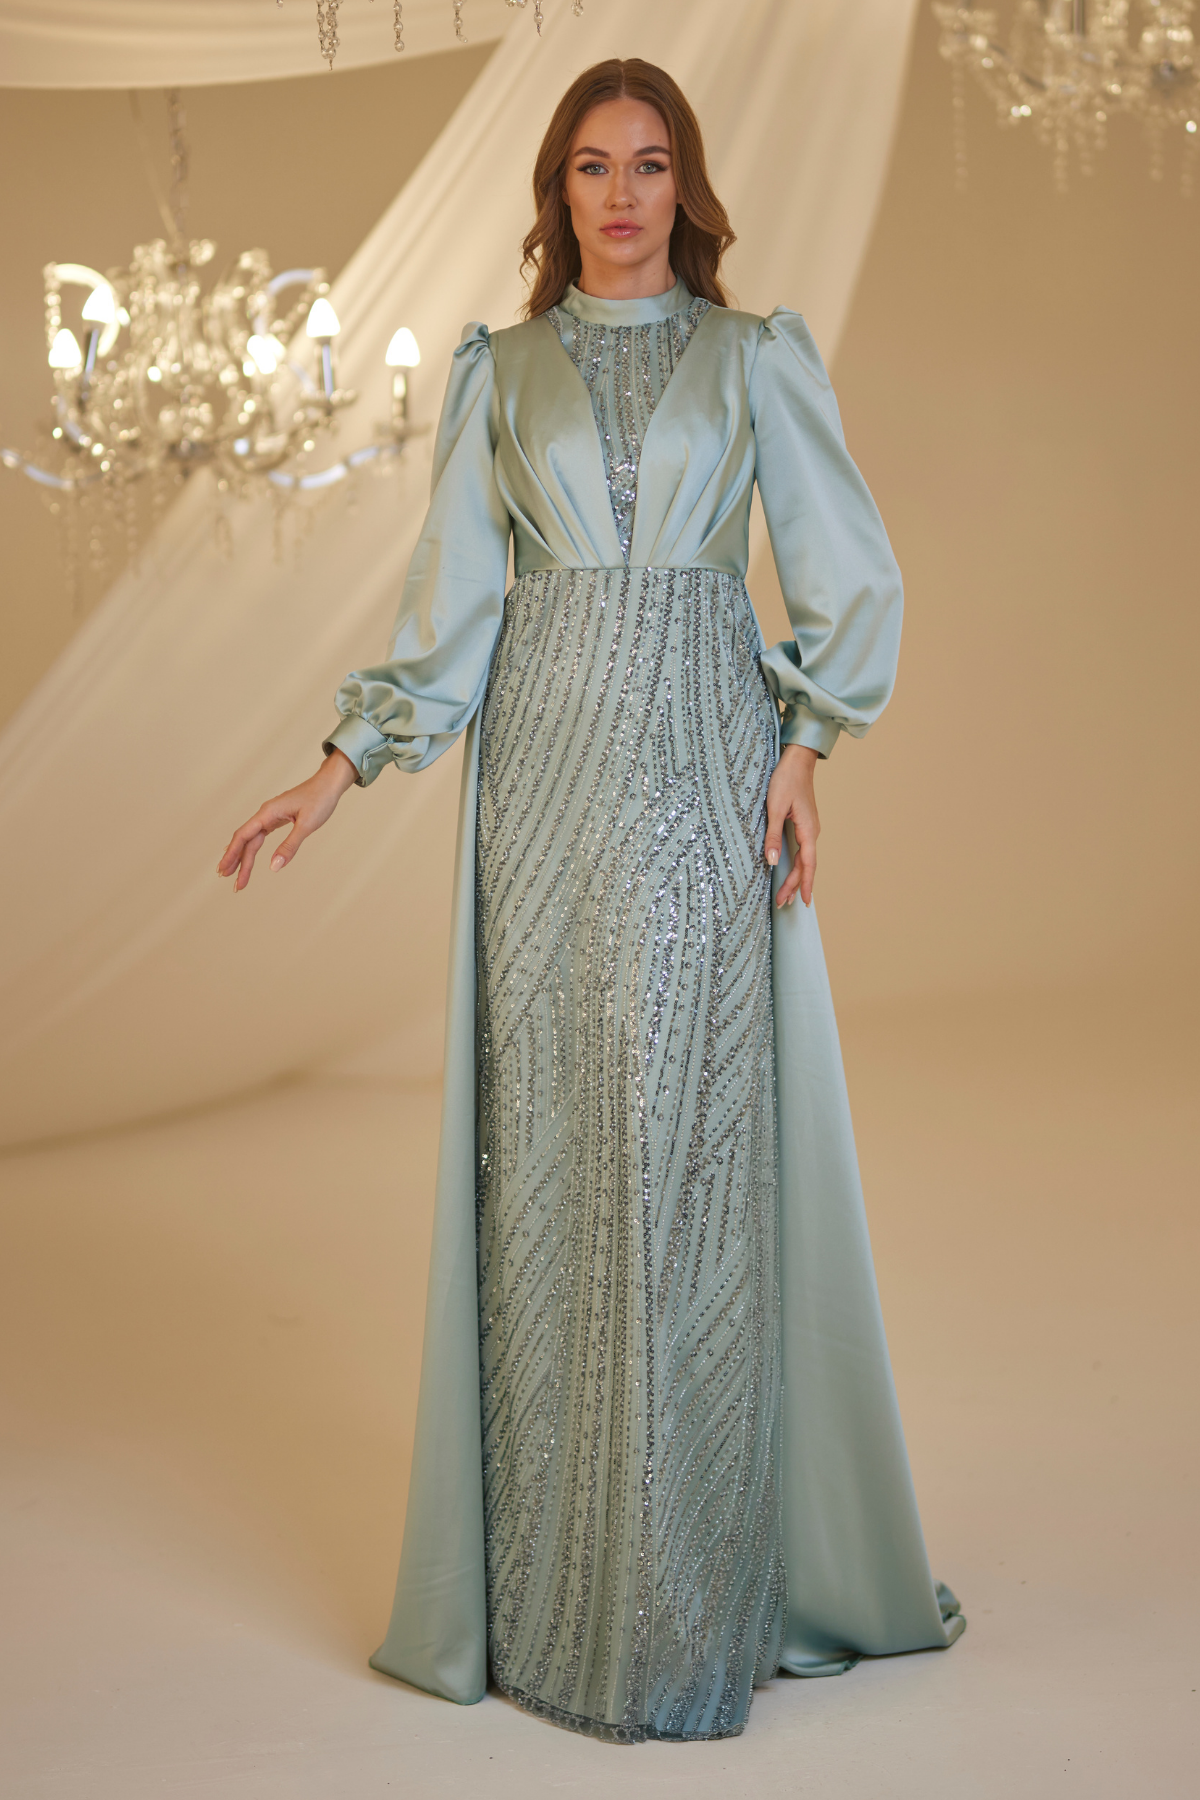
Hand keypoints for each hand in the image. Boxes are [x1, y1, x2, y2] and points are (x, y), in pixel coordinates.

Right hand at [217, 749, 357, 890]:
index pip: (243, 836)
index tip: (224, 870)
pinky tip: (246, 857)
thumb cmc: (320, 800)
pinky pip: (260, 836)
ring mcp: (270, 816)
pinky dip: (253, 848)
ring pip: (252, 840)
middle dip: (237, 862)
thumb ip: (290, 846)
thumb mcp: (307, 825)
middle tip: (234, 885)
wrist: (329, 783)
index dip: (232, 854)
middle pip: (245, 841)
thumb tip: (274, 867)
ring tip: (238, 877)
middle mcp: (265, 814)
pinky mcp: (277, 819)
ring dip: (244, 858)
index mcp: (268, 813)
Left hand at [764, 743, 819, 908]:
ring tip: (788, 895)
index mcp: (808, 830)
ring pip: (804, 859)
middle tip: (783, 904)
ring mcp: (809, 828)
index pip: (807, 865)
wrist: (797, 759)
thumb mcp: (775, 808)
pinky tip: (791, 870)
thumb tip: (771, 862)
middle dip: (795, 886)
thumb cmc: (786, 780)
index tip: (804, 902)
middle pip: (805, 866)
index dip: (805, 885)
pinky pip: (802, 850)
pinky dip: (797, 864)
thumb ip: (773, 836)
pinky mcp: (803, 824)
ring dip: (796, 877)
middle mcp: (812, 832)